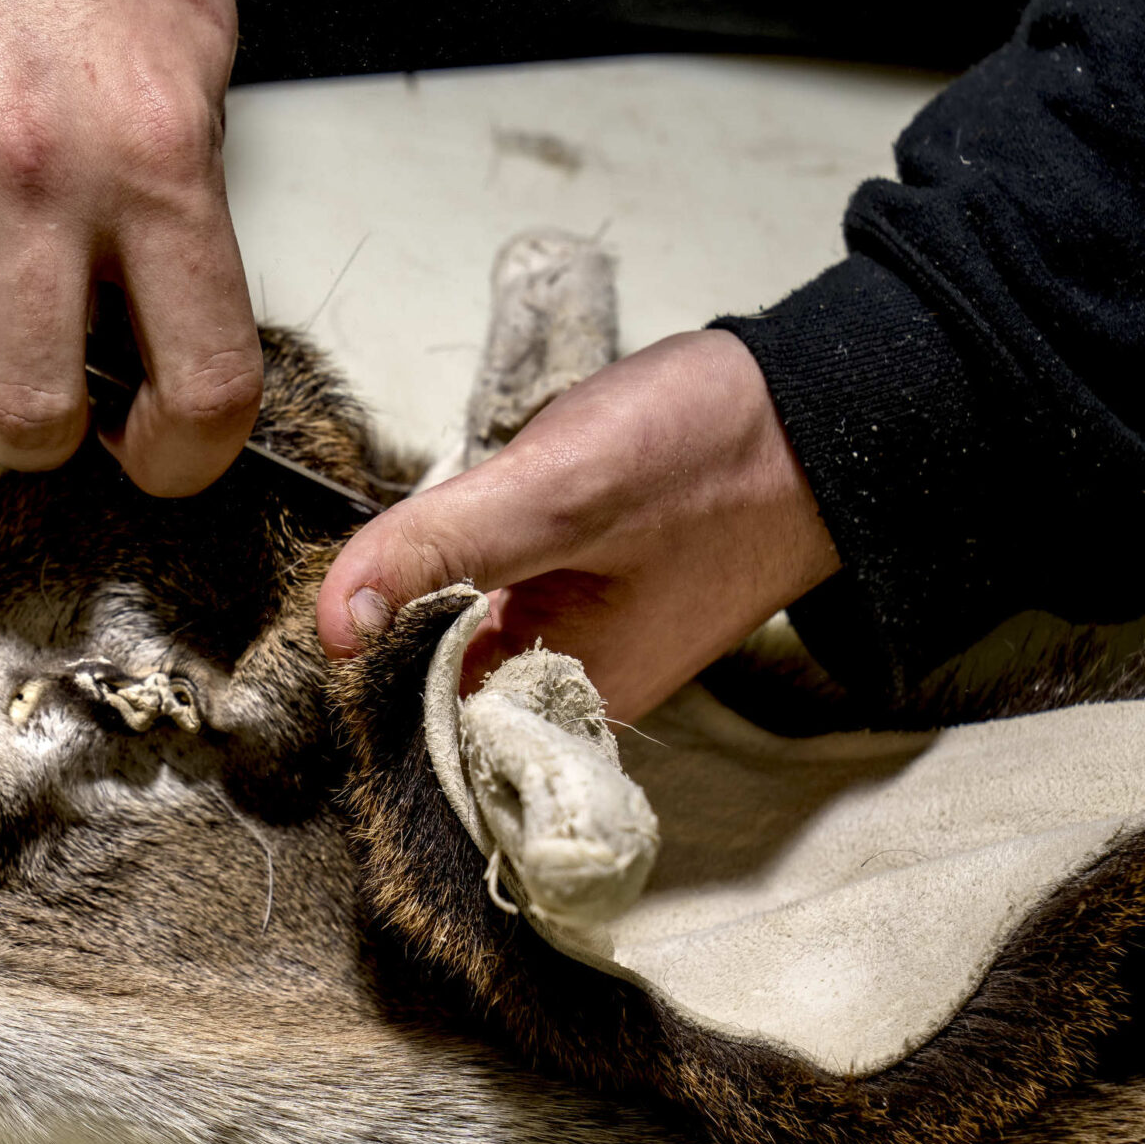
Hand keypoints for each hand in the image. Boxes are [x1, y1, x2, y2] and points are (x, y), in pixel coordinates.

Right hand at [0, 0, 260, 495]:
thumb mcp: (196, 81)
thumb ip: (184, 222)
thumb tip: (159, 352)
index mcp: (156, 164)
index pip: (197, 385)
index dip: (183, 457)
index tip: (156, 448)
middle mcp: (38, 171)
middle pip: (33, 413)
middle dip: (40, 430)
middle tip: (39, 387)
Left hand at [316, 329, 840, 719]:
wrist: (829, 413)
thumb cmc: (711, 454)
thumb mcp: (560, 491)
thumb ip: (441, 548)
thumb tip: (334, 622)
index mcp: (567, 702)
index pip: (419, 730)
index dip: (355, 680)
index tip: (315, 631)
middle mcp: (574, 697)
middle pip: (431, 692)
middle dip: (382, 638)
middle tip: (343, 581)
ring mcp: (585, 651)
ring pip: (456, 646)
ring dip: (418, 603)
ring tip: (384, 559)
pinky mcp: (592, 605)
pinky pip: (495, 614)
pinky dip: (462, 581)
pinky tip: (446, 541)